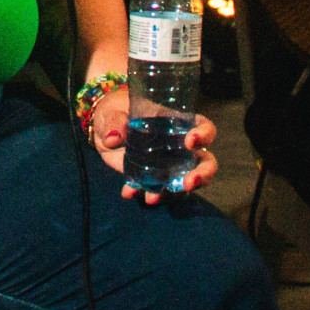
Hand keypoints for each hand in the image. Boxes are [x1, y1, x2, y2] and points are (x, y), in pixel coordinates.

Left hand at [85, 80, 222, 201]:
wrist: (103, 129)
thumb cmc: (116, 110)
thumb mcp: (113, 111)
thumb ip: (115, 122)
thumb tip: (114, 137)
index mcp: (177, 122)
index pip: (204, 128)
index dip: (204, 135)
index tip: (190, 142)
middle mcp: (180, 147)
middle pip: (205, 162)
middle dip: (202, 174)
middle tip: (189, 182)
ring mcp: (169, 166)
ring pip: (185, 183)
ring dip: (174, 193)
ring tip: (153, 198)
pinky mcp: (153, 179)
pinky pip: (156, 191)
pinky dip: (143, 194)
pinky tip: (129, 191)